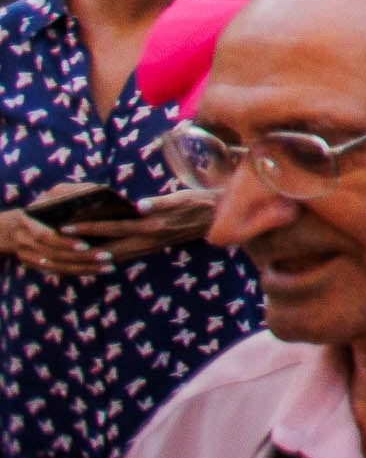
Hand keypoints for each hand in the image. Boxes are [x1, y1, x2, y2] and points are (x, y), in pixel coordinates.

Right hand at [0, 201, 113, 278]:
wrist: (22, 220)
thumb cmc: (50, 202)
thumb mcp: (57, 192)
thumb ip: (74, 192)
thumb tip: (100, 192)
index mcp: (26, 219)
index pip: (44, 236)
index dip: (65, 242)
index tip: (86, 245)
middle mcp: (22, 239)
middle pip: (53, 254)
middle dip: (81, 257)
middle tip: (107, 256)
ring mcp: (26, 254)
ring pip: (57, 267)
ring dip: (84, 268)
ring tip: (109, 267)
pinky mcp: (32, 265)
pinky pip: (57, 272)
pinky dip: (78, 271)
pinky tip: (99, 270)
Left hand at [64, 189, 217, 264]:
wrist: (218, 219)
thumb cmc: (198, 203)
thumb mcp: (180, 199)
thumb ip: (158, 203)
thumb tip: (138, 207)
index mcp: (151, 227)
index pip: (112, 228)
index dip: (88, 227)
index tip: (65, 226)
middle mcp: (146, 241)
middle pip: (106, 248)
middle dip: (80, 248)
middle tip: (55, 247)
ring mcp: (148, 247)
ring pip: (112, 257)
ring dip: (88, 258)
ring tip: (67, 256)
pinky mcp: (150, 248)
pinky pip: (121, 257)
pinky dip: (104, 258)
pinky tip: (93, 257)